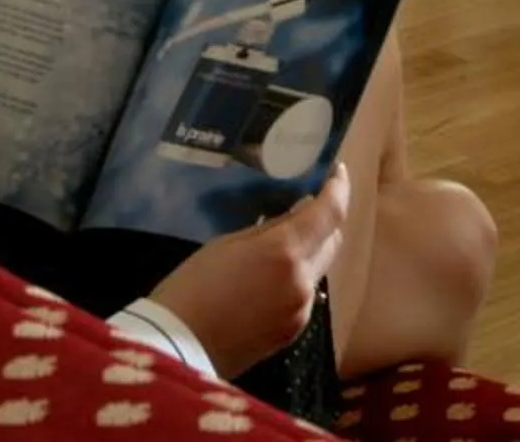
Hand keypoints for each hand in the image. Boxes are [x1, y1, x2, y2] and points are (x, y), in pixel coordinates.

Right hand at [146, 165, 349, 377]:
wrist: (180, 347)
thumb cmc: (193, 286)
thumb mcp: (226, 244)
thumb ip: (268, 229)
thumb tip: (297, 215)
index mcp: (285, 252)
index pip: (331, 214)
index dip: (340, 188)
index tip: (337, 171)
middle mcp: (303, 281)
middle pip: (332, 242)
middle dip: (324, 221)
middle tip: (305, 206)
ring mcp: (302, 310)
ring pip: (319, 269)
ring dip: (309, 251)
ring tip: (281, 242)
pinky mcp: (294, 331)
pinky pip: (305, 294)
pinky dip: (297, 277)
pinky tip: (269, 277)